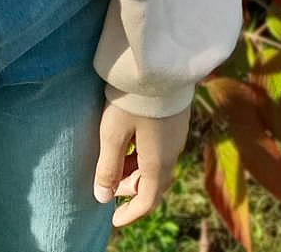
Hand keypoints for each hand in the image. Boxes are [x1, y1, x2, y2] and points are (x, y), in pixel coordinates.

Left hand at [93, 98, 190, 228]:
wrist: (160, 60)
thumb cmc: (133, 99)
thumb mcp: (112, 133)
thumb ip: (107, 167)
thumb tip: (102, 198)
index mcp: (158, 162)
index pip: (148, 200)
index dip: (130, 214)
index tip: (114, 219)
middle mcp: (173, 151)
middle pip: (154, 183)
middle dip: (132, 190)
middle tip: (110, 185)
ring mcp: (178, 133)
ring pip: (159, 164)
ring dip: (138, 170)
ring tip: (116, 159)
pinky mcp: (178, 117)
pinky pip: (163, 147)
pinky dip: (145, 154)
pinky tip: (131, 138)